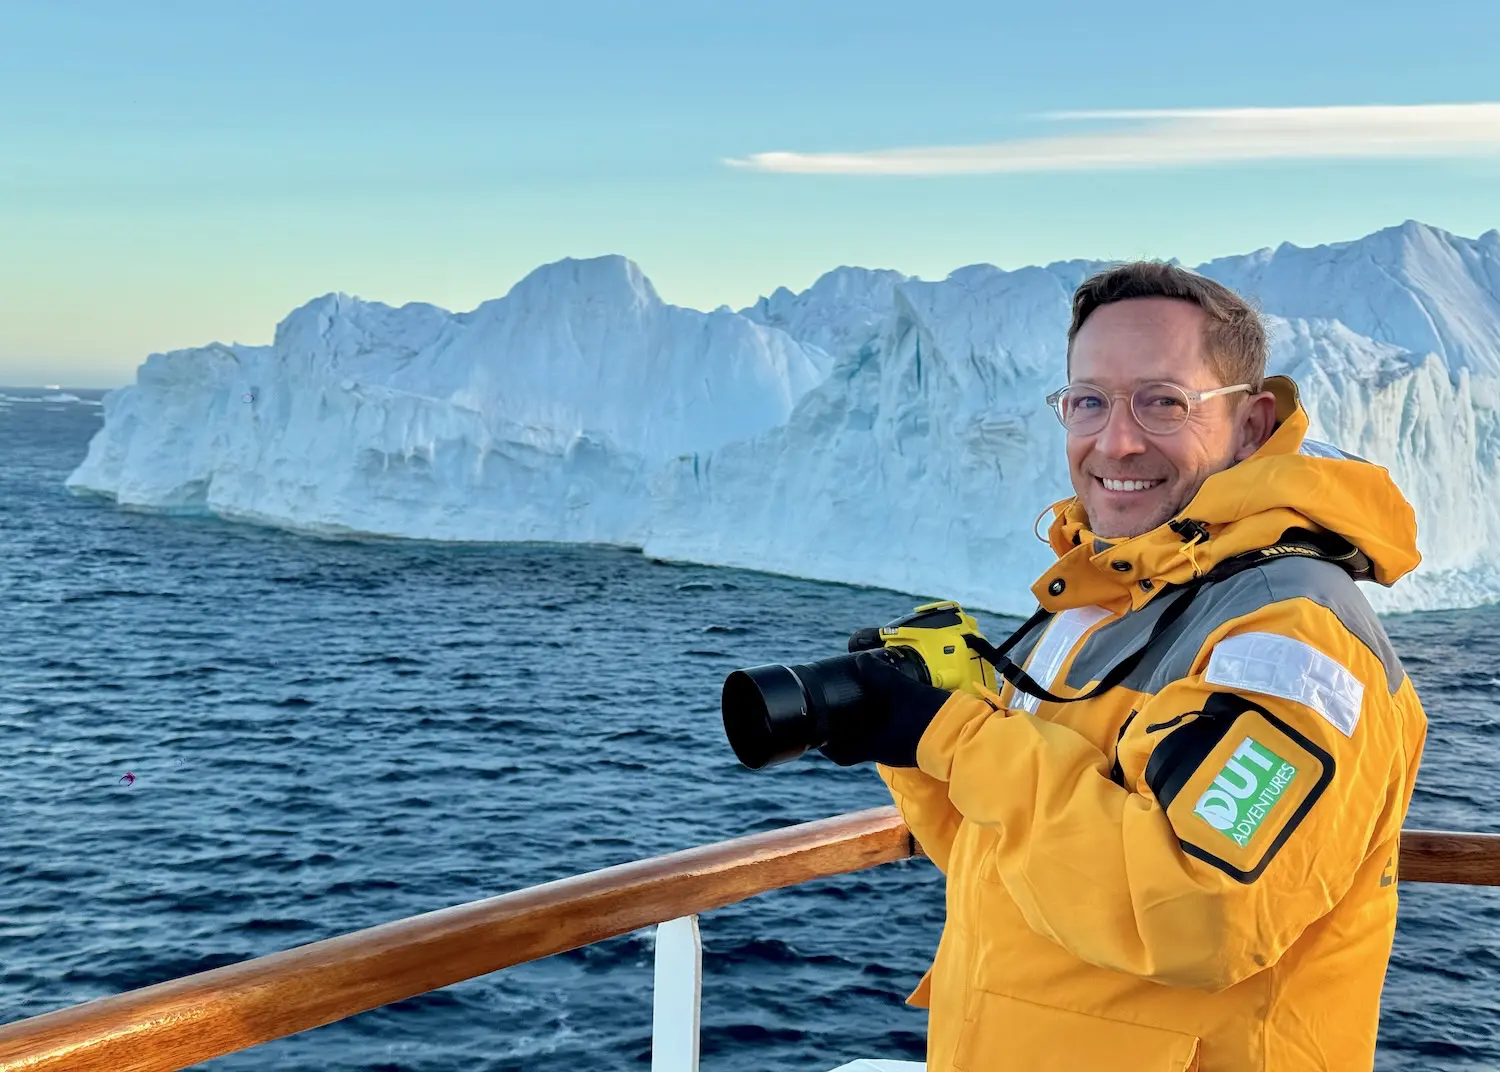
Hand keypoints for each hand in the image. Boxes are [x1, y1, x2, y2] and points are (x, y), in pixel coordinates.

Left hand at [817, 650, 951, 767]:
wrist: (967, 733)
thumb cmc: (932, 719)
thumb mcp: (903, 691)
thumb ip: (881, 676)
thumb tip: (861, 660)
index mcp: (876, 746)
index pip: (841, 755)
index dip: (826, 745)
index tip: (816, 730)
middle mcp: (886, 752)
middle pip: (855, 746)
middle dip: (844, 730)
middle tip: (837, 709)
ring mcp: (901, 749)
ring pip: (873, 739)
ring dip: (865, 724)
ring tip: (859, 702)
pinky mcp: (916, 742)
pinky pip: (891, 733)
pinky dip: (884, 720)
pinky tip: (887, 704)